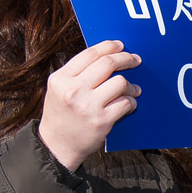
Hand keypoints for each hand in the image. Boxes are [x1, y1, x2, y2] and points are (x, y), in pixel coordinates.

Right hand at [40, 41, 139, 172]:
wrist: (56, 146)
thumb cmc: (60, 115)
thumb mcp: (58, 89)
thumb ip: (76, 73)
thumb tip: (107, 56)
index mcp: (61, 79)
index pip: (90, 54)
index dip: (109, 46)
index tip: (120, 46)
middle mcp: (73, 90)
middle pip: (107, 64)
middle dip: (126, 59)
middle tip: (135, 60)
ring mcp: (88, 106)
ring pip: (120, 82)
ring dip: (131, 85)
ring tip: (132, 89)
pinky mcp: (102, 121)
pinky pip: (126, 103)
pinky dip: (131, 102)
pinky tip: (129, 103)